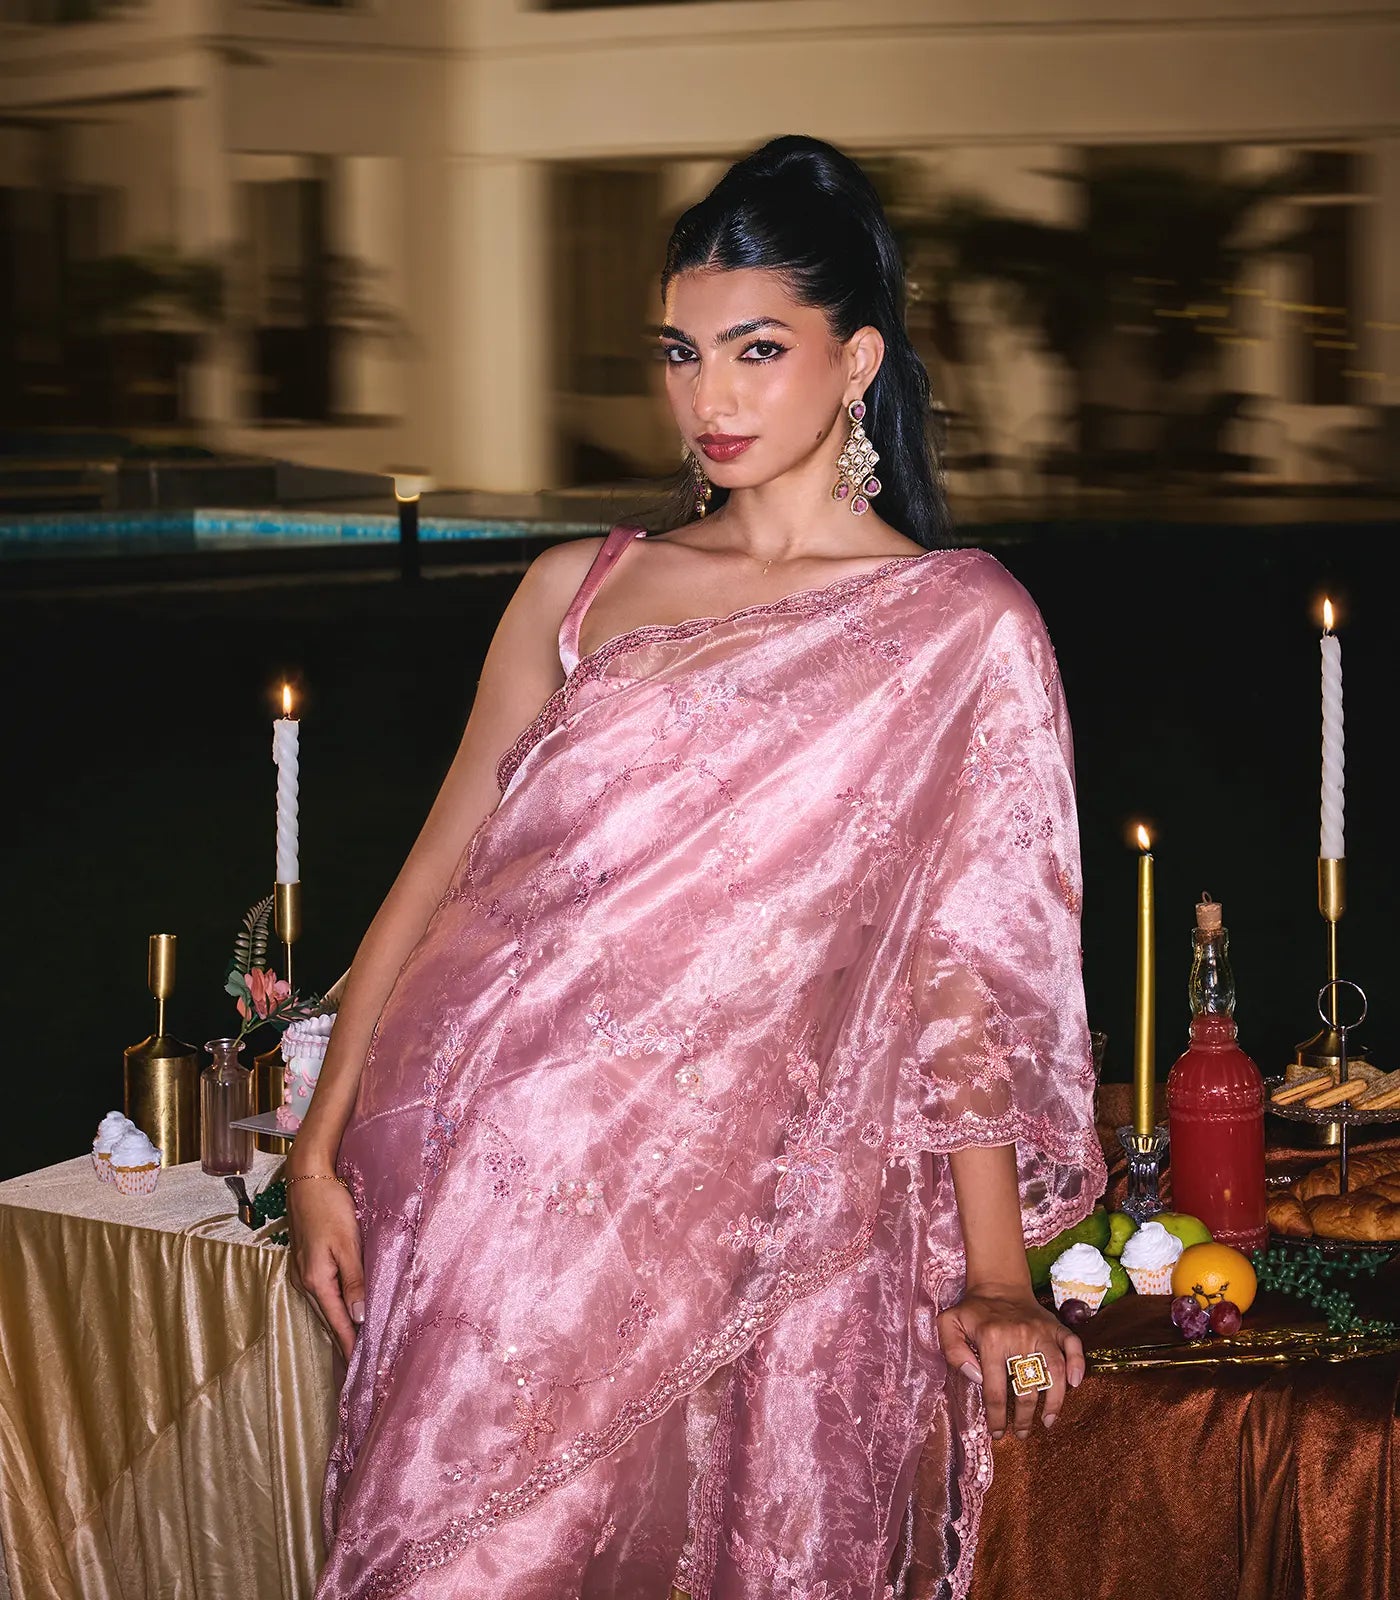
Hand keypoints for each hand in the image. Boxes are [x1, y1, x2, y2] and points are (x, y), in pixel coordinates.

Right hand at [286, 1175, 364, 1362]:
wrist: (307, 1179)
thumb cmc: (330, 1207)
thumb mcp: (348, 1244)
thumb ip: (354, 1281)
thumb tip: (361, 1318)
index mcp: (316, 1281)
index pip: (338, 1324)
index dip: (350, 1347)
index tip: (362, 1370)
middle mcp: (305, 1282)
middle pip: (330, 1320)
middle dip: (347, 1341)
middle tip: (366, 1365)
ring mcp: (303, 1273)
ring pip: (327, 1308)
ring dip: (343, 1325)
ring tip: (361, 1345)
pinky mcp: (308, 1263)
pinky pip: (325, 1294)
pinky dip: (338, 1307)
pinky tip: (349, 1311)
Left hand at [936, 1284, 1084, 1439]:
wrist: (998, 1284)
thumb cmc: (972, 1311)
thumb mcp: (949, 1324)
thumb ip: (953, 1351)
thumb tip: (977, 1379)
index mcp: (992, 1339)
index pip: (996, 1389)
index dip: (997, 1417)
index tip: (998, 1433)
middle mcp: (1019, 1336)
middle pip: (1027, 1387)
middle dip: (1024, 1418)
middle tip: (1021, 1434)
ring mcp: (1041, 1331)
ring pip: (1054, 1371)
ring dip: (1054, 1401)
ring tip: (1048, 1422)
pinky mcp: (1056, 1327)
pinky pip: (1073, 1346)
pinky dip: (1078, 1365)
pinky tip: (1074, 1385)